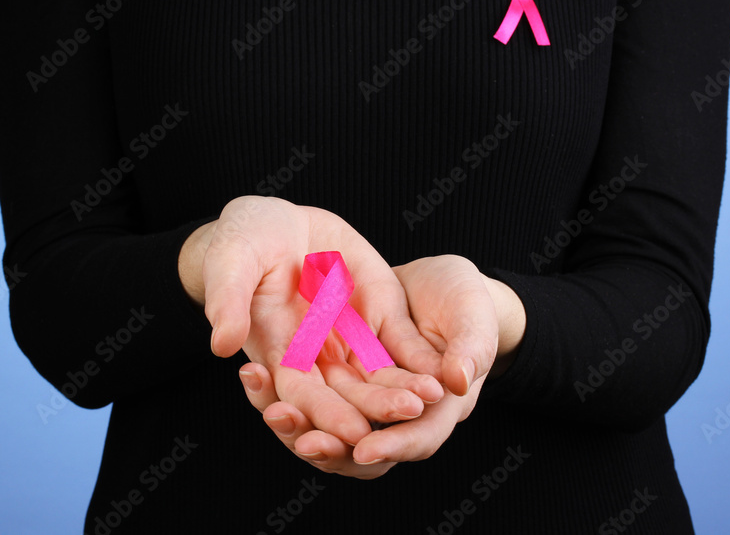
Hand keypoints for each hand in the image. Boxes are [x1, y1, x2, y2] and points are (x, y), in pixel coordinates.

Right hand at [178, 196, 444, 447]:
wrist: (276, 221)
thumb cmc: (242, 242)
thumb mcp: (231, 263)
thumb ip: (228, 301)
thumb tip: (221, 344)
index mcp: (278, 353)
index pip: (302, 394)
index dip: (326, 414)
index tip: (351, 431)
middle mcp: (318, 356)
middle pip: (348, 396)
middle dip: (376, 408)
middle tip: (406, 415)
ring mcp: (351, 338)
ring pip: (380, 377)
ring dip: (405, 390)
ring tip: (432, 397)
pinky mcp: (378, 314)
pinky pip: (402, 344)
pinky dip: (421, 359)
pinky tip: (443, 371)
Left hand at [237, 254, 525, 475]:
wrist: (434, 280)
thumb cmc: (464, 298)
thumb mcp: (474, 316)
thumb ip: (472, 346)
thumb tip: (458, 380)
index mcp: (440, 408)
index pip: (419, 438)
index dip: (393, 444)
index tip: (364, 446)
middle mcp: (397, 414)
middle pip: (364, 448)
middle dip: (333, 447)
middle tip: (303, 442)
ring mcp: (363, 396)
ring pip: (329, 426)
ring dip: (299, 424)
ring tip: (272, 411)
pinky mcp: (336, 375)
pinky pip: (308, 394)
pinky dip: (283, 390)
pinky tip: (255, 376)